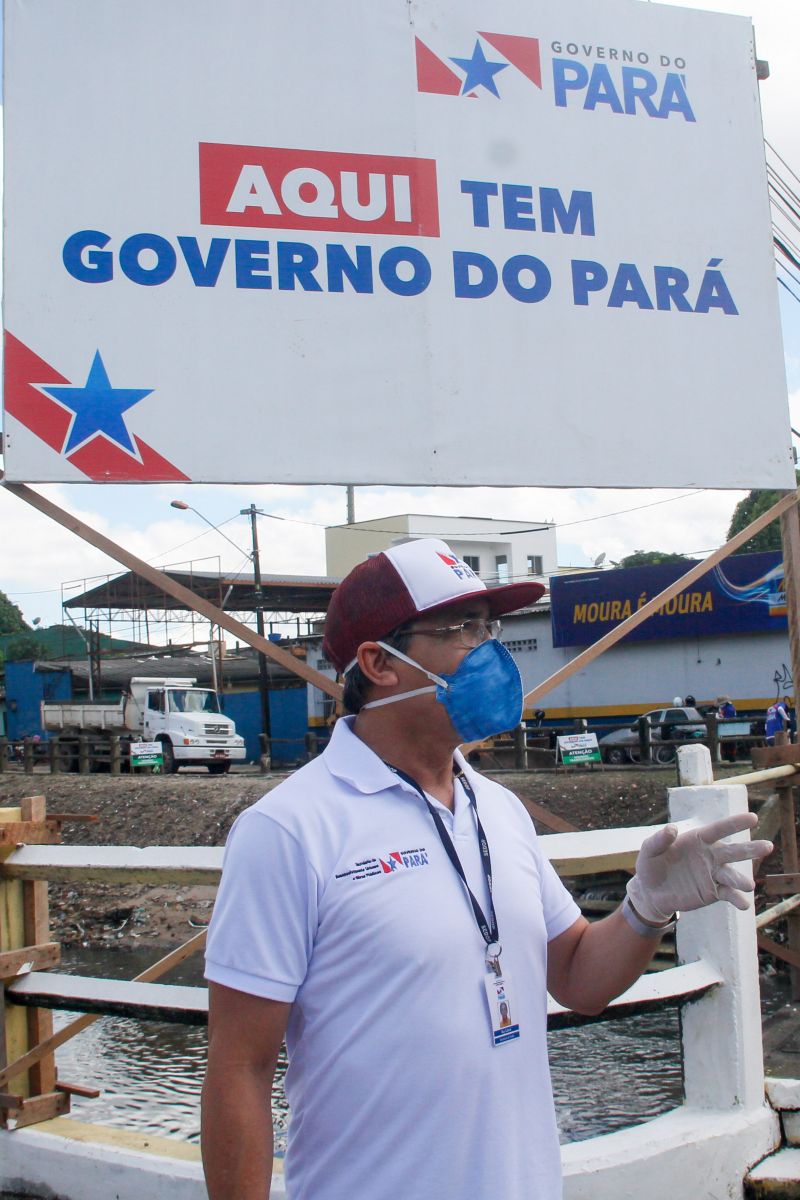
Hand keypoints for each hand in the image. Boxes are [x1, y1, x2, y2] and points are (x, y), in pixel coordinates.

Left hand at [626, 812, 772, 924]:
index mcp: (698, 840)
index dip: (735, 823)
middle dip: (750, 849)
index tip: (753, 818)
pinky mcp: (713, 892)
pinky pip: (728, 894)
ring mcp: (713, 874)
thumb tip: (672, 829)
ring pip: (732, 875)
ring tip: (749, 885)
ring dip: (741, 879)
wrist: (651, 892)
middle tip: (768, 846)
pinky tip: (744, 903)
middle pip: (733, 851)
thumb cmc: (651, 865)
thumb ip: (659, 840)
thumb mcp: (649, 851)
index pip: (719, 829)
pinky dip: (737, 899)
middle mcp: (710, 856)